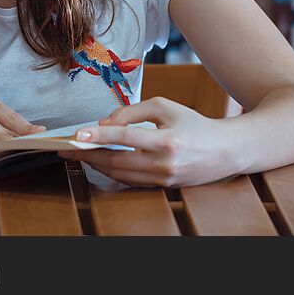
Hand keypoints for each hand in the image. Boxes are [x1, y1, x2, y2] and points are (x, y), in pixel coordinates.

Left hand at [58, 97, 235, 187]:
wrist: (226, 150)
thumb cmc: (195, 124)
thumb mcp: (165, 107)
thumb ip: (132, 112)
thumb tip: (105, 124)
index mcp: (168, 141)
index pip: (126, 138)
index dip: (100, 135)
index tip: (78, 134)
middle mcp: (165, 164)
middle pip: (118, 161)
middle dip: (89, 154)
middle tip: (67, 148)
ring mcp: (164, 179)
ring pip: (121, 175)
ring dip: (97, 164)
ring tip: (79, 154)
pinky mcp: (163, 187)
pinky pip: (131, 181)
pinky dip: (112, 171)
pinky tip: (100, 161)